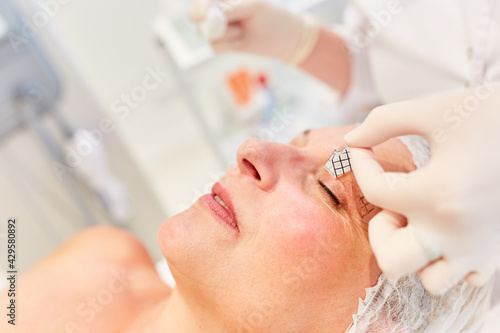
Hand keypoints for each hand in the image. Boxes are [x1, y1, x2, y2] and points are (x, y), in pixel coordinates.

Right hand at [189, 0, 317, 63]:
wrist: (285, 41)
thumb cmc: (273, 17)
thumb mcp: (253, 6)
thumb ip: (230, 8)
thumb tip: (207, 14)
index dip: (200, 6)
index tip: (203, 12)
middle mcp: (216, 9)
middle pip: (194, 14)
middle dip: (206, 21)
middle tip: (219, 24)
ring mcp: (217, 27)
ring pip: (204, 32)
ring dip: (225, 35)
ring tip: (242, 31)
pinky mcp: (221, 43)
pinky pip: (214, 46)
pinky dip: (228, 46)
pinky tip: (241, 42)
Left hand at [344, 85, 499, 294]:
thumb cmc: (493, 114)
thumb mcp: (436, 109)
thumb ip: (384, 121)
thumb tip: (352, 139)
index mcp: (436, 194)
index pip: (373, 191)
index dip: (359, 162)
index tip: (362, 147)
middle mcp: (454, 232)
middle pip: (391, 262)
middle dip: (381, 231)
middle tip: (396, 201)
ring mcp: (478, 248)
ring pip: (429, 279)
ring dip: (414, 251)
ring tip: (423, 216)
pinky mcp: (497, 251)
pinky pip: (463, 276)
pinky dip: (448, 258)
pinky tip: (449, 225)